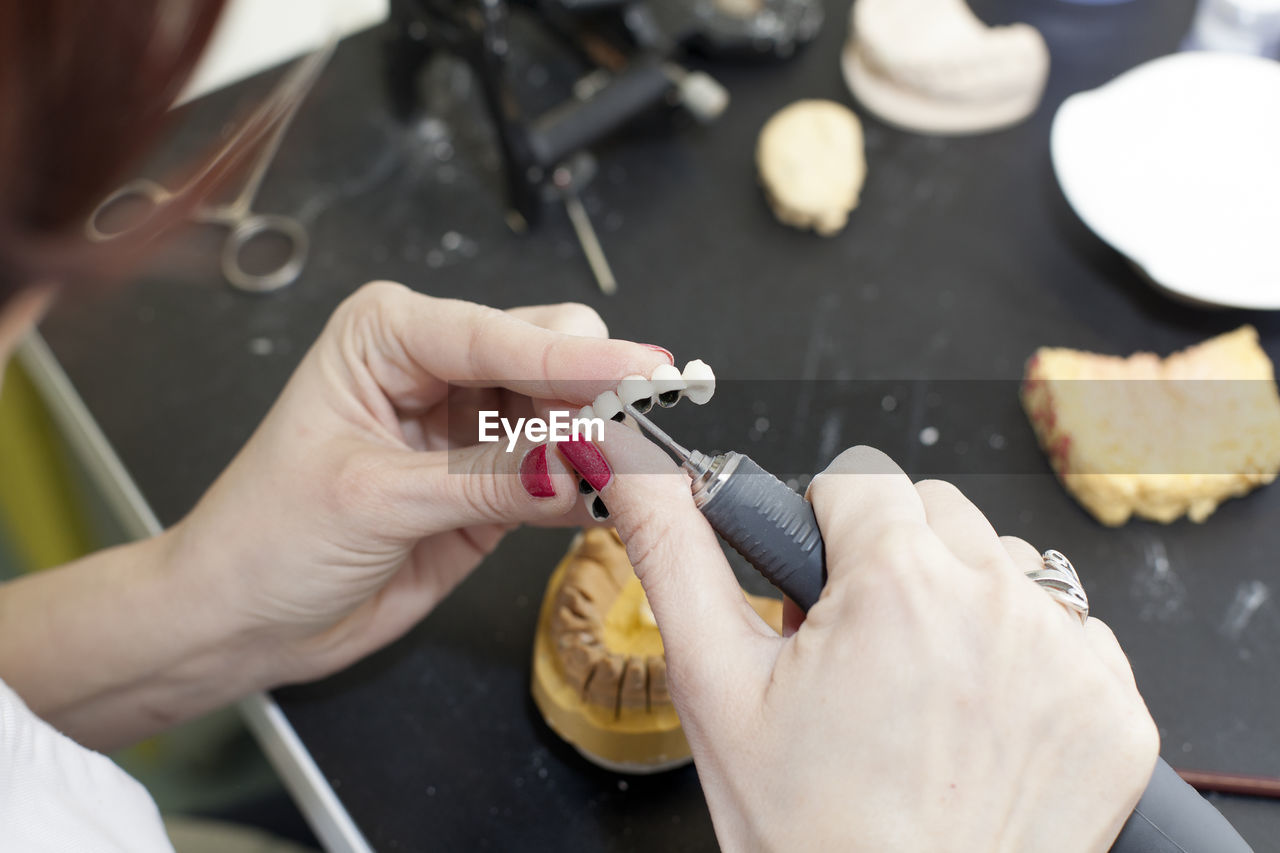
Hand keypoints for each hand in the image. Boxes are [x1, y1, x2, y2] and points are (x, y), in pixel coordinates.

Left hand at [171, 282, 671, 686]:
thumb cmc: (268, 540)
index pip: (497, 334)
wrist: (244, 621)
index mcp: (389, 336)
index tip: (643, 372)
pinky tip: (616, 501)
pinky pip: (564, 473)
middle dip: (594, 396)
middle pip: (549, 355)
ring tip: (636, 477)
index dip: (572, 360)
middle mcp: (437, 366)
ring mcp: (472, 426)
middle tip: (636, 439)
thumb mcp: (375, 501)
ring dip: (603, 443)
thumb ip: (488, 482)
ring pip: (569, 412)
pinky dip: (592, 487)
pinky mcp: (496, 482)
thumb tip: (586, 463)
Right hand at [598, 434, 1158, 851]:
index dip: (825, 530)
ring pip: (1007, 566)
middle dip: (893, 557)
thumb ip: (674, 555)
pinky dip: (1028, 658)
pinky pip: (1074, 633)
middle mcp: (997, 603)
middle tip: (861, 645)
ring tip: (922, 686)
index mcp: (896, 584)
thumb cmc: (808, 833)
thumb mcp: (715, 689)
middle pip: (938, 512)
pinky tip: (982, 719)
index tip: (819, 584)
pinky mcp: (1116, 711)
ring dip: (965, 601)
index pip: (860, 482)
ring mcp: (1071, 657)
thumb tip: (637, 472)